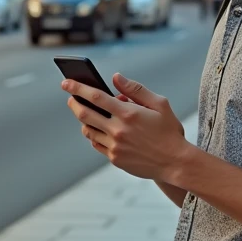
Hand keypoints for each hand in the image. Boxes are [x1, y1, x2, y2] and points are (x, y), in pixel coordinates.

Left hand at [62, 73, 191, 180]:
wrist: (175, 162)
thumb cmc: (169, 131)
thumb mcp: (159, 104)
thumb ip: (136, 89)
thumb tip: (116, 78)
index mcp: (128, 113)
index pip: (96, 97)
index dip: (78, 88)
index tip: (66, 82)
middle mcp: (118, 130)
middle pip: (85, 114)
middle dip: (74, 103)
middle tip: (71, 98)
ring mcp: (115, 146)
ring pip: (88, 131)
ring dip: (84, 120)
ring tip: (88, 114)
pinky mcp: (115, 159)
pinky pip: (96, 144)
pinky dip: (94, 135)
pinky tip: (98, 130)